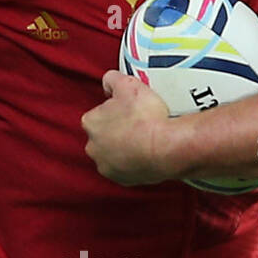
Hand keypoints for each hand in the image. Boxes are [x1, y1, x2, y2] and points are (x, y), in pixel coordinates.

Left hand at [82, 70, 173, 184]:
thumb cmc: (146, 117)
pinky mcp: (121, 179)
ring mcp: (106, 165)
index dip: (116, 110)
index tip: (130, 111)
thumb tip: (108, 81)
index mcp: (90, 123)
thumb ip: (112, 78)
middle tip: (139, 125)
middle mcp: (93, 146)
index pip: (99, 114)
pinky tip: (146, 155)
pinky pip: (125, 169)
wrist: (166, 148)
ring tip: (144, 140)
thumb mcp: (128, 84)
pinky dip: (133, 163)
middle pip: (104, 135)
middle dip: (118, 131)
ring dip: (124, 148)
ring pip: (113, 153)